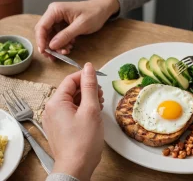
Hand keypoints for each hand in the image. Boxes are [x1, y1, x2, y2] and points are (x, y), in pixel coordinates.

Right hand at [35, 0, 119, 59]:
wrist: (102, 10)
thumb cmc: (93, 14)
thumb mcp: (81, 25)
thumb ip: (66, 35)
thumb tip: (52, 45)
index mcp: (55, 10)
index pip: (42, 26)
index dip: (41, 40)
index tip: (44, 52)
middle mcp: (54, 14)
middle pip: (44, 32)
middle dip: (48, 45)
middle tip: (53, 57)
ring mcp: (58, 20)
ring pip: (51, 36)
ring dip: (57, 46)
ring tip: (65, 52)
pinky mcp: (63, 25)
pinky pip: (59, 36)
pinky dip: (62, 43)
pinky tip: (69, 47)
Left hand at [43, 63, 103, 179]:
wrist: (76, 166)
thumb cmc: (83, 140)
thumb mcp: (90, 109)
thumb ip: (90, 86)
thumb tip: (89, 67)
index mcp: (56, 102)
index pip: (71, 80)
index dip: (86, 77)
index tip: (99, 78)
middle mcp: (51, 109)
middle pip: (71, 90)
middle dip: (88, 91)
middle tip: (100, 98)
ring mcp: (54, 119)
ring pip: (72, 101)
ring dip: (87, 101)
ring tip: (98, 108)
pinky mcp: (60, 128)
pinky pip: (71, 112)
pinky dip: (82, 111)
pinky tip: (92, 116)